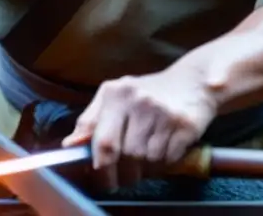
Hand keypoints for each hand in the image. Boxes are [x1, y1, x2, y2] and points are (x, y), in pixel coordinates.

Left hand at [61, 60, 217, 189]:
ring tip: (147, 155)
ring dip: (146, 167)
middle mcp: (139, 101)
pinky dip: (164, 162)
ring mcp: (164, 113)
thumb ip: (90, 120)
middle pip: (126, 156)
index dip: (101, 168)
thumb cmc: (146, 93)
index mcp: (116, 94)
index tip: (102, 179)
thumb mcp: (114, 97)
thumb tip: (70, 145)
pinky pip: (168, 160)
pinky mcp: (185, 126)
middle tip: (126, 175)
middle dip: (125, 172)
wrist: (193, 81)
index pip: (103, 142)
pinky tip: (165, 148)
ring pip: (147, 161)